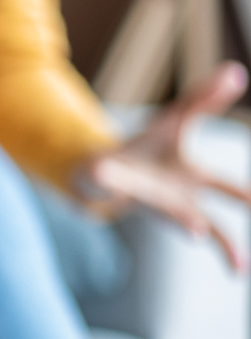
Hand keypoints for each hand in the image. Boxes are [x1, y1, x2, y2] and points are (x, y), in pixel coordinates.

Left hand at [79, 62, 250, 271]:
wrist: (102, 171)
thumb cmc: (143, 149)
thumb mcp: (172, 121)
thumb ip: (202, 100)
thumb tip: (236, 71)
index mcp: (194, 176)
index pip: (231, 189)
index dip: (250, 199)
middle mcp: (183, 197)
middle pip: (219, 212)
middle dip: (245, 217)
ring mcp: (161, 206)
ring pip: (197, 228)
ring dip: (219, 244)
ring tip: (242, 267)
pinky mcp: (138, 204)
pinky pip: (157, 213)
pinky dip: (174, 217)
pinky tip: (191, 231)